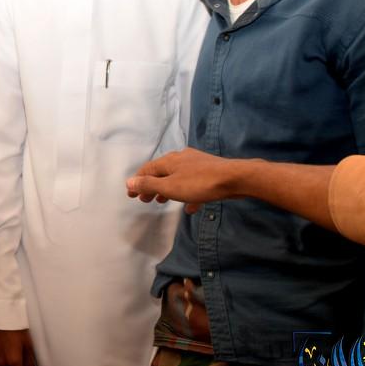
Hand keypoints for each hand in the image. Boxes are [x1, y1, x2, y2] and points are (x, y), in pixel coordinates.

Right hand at [126, 148, 242, 212]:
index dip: (137, 183)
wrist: (235, 178)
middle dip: (151, 187)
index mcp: (168, 161)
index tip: (131, 195)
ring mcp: (196, 164)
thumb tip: (129, 182)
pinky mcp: (209, 171)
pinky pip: (193, 183)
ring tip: (163, 201)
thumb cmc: (200, 183)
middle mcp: (180, 158)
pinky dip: (187, 194)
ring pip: (176, 177)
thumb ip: (149, 185)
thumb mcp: (170, 187)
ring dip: (167, 189)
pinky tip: (190, 207)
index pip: (146, 170)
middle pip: (160, 173)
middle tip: (145, 200)